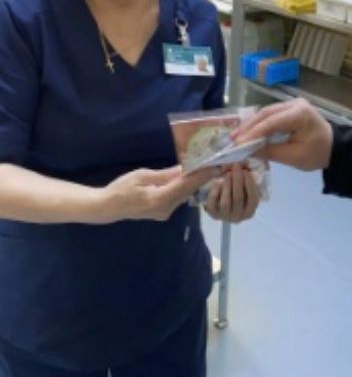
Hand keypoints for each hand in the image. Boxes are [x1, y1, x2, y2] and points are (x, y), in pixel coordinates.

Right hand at [101, 164, 220, 222]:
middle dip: (203, 177)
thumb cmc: (121, 188)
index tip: (216, 166)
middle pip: (188, 191)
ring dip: (196, 182)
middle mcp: (166, 209)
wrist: (107, 207)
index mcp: (159, 199)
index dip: (202, 175)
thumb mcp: (142, 176)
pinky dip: (186, 187)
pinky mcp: (163, 211)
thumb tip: (184, 169)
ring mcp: (165, 212)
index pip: (186, 185)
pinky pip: (179, 197)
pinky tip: (193, 177)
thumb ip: (165, 175)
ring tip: (210, 168)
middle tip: (218, 164)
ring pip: (185, 194)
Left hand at [203, 163, 259, 222]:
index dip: (250, 184)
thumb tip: (245, 163)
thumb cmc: (238, 192)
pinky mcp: (213, 214)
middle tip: (235, 168)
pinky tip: (218, 183)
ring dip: (227, 185)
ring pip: (225, 202)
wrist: (222, 203)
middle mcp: (238, 217)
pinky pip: (213, 203)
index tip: (246, 171)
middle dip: (237, 181)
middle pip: (238, 198)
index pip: (253, 198)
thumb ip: (247, 177)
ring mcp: (225, 217)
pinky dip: (215, 192)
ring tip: (227, 174)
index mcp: (250, 211)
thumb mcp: (246, 187)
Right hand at [232, 98, 332, 170]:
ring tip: (236, 137)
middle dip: (248, 127)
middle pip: (265, 114)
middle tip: (232, 139)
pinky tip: (248, 133)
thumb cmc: (317, 153)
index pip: (271, 122)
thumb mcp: (294, 157)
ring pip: (266, 113)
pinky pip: (271, 115)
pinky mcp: (290, 109)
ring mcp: (292, 104)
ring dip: (251, 125)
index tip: (238, 144)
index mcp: (299, 114)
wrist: (335, 148)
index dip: (252, 133)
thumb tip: (247, 151)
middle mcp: (294, 104)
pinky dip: (259, 124)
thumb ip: (270, 152)